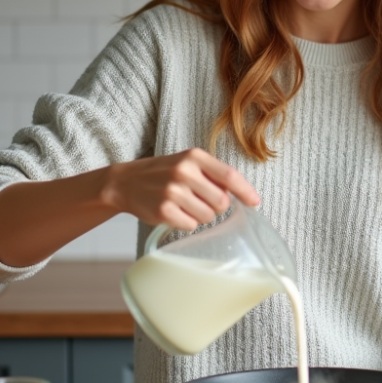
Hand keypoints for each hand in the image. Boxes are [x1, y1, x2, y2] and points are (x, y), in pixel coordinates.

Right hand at [100, 148, 259, 230]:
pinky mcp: (163, 210)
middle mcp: (184, 172)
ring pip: (208, 216)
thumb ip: (213, 174)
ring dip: (201, 216)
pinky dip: (187, 223)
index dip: (245, 191)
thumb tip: (243, 194)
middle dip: (217, 206)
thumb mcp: (188, 163)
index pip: (229, 176)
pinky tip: (175, 213)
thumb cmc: (164, 173)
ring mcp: (173, 191)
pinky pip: (191, 226)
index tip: (255, 203)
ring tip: (185, 205)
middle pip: (222, 202)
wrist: (126, 182)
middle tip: (200, 201)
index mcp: (195, 157)